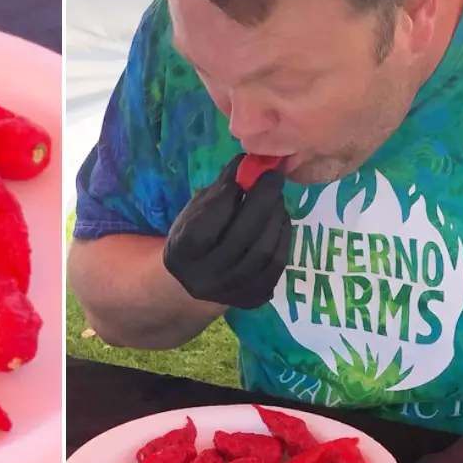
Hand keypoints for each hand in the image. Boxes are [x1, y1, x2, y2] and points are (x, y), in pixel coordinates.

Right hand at [162, 153, 290, 309]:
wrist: (197, 280)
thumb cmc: (195, 235)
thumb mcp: (196, 210)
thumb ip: (220, 189)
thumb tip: (248, 163)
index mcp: (181, 254)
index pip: (206, 225)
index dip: (227, 197)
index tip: (244, 171)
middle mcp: (203, 279)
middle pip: (240, 238)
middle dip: (261, 202)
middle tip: (273, 177)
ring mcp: (230, 293)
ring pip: (263, 252)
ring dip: (275, 219)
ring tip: (277, 199)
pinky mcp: (252, 299)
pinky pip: (276, 265)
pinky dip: (282, 237)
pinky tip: (279, 220)